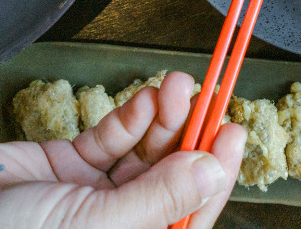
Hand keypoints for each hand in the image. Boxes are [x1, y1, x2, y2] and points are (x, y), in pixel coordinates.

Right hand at [0, 72, 246, 228]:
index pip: (191, 215)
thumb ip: (155, 200)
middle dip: (190, 136)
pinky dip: (130, 118)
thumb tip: (210, 173)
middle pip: (172, 178)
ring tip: (176, 85)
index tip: (232, 134)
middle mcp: (118, 225)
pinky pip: (111, 141)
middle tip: (209, 98)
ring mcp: (94, 197)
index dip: (214, 175)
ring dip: (163, 119)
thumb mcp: (90, 227)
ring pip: (146, 154)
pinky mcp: (68, 168)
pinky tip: (145, 99)